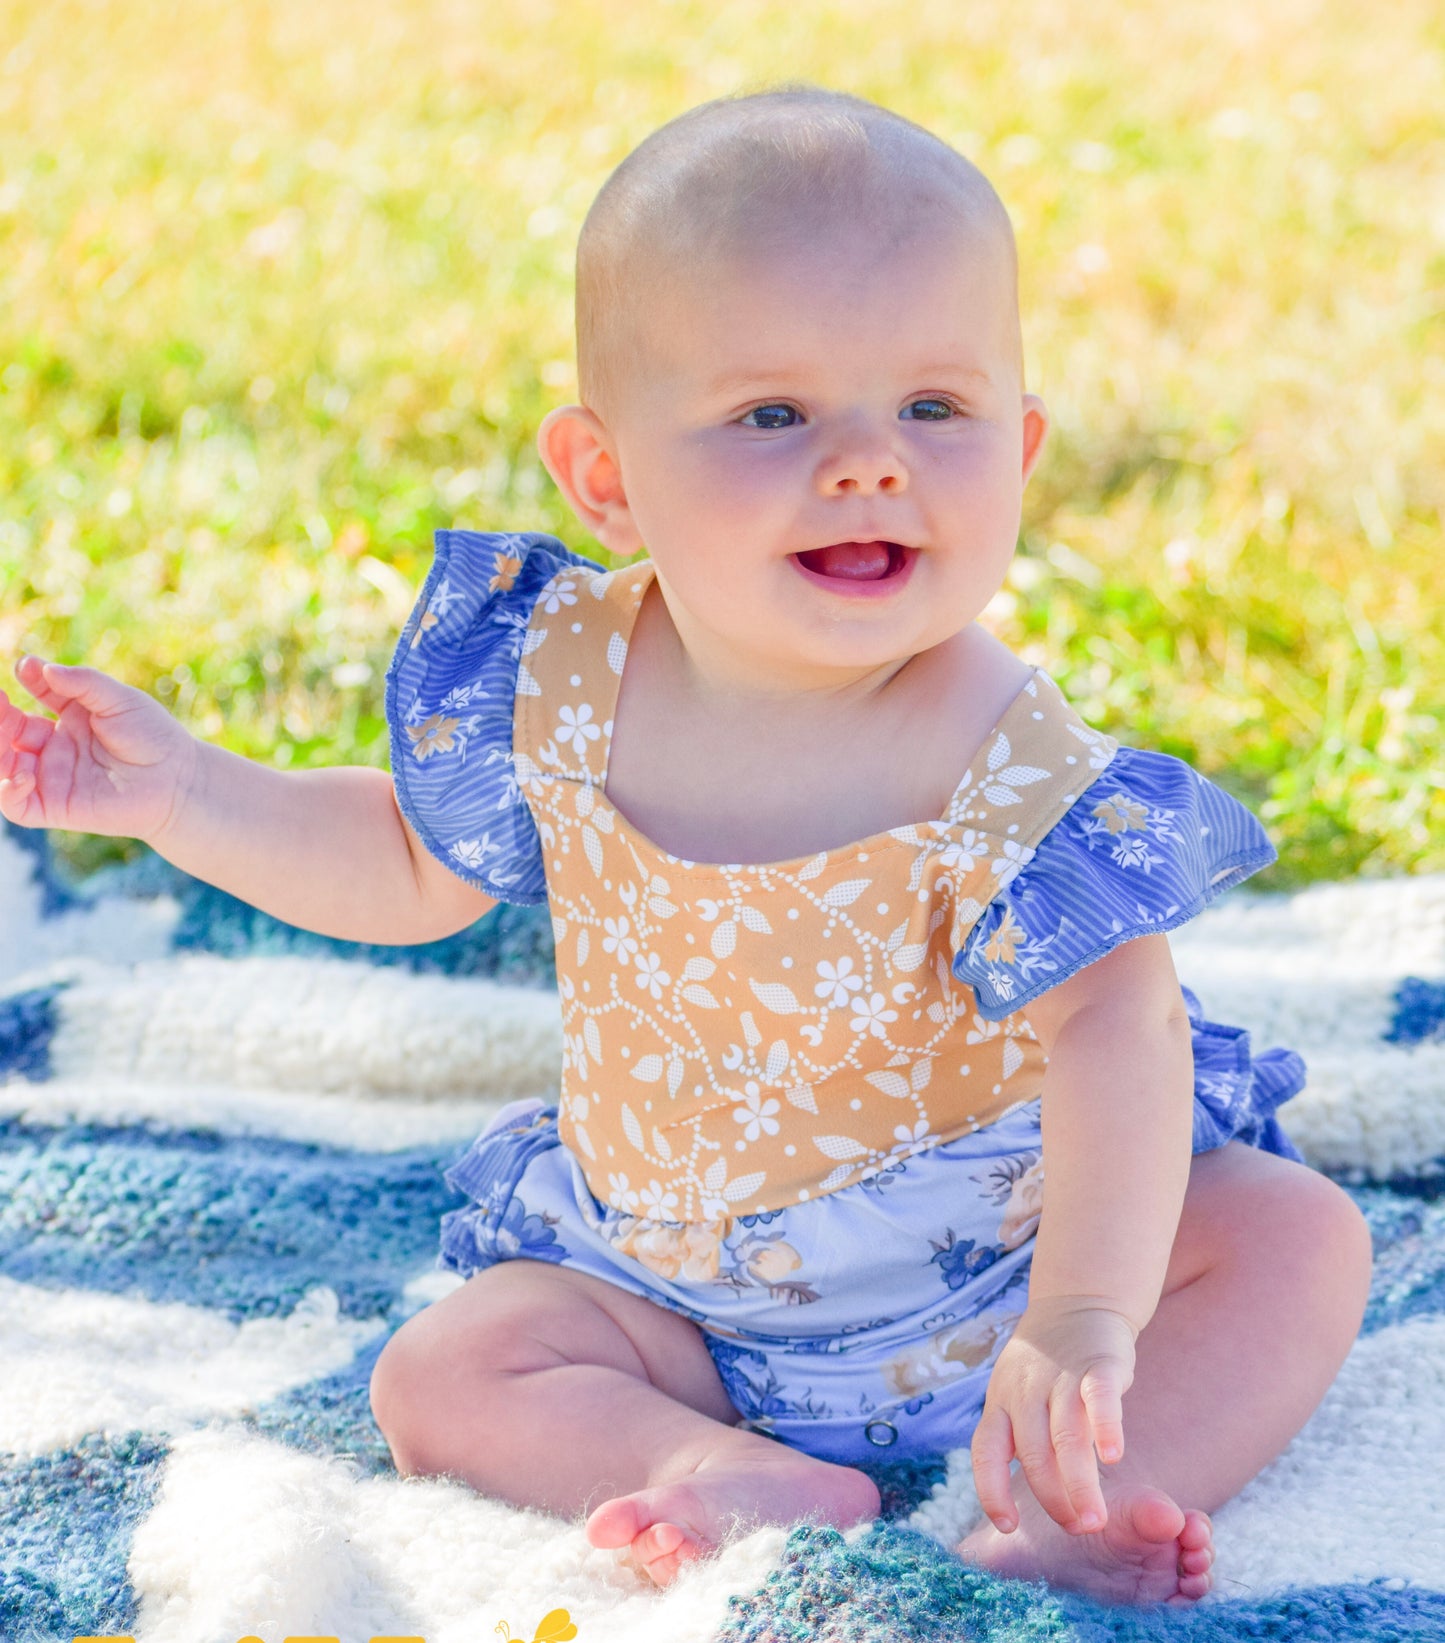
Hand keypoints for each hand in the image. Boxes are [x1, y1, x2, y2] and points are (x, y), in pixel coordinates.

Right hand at [0, 654, 197, 841]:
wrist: (179, 780)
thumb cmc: (154, 738)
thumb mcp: (119, 700)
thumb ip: (81, 683)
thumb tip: (37, 667)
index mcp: (70, 721)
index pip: (33, 699)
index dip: (24, 683)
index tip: (23, 668)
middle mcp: (56, 750)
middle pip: (7, 732)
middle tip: (1, 701)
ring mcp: (53, 778)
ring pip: (3, 766)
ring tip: (4, 730)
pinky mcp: (56, 808)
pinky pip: (15, 805)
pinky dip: (7, 790)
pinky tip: (24, 773)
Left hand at [971, 1295, 1136, 1536]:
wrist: (1078, 1300)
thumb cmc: (1047, 1368)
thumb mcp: (1020, 1396)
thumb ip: (1026, 1440)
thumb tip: (1042, 1501)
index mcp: (1000, 1402)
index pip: (985, 1452)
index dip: (991, 1490)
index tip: (1007, 1526)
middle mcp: (1024, 1391)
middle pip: (1034, 1454)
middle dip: (1054, 1500)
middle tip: (1079, 1529)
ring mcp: (1059, 1376)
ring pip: (1066, 1436)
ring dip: (1080, 1484)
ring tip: (1095, 1521)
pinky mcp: (1098, 1364)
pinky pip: (1099, 1398)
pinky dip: (1106, 1427)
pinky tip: (1113, 1456)